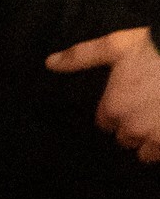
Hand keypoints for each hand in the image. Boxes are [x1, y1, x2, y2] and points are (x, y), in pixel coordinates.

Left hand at [47, 27, 159, 160]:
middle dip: (133, 127)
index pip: (105, 123)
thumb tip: (49, 63)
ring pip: (147, 152)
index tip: (127, 101)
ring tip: (159, 119)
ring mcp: (158, 139)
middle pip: (126, 138)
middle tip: (147, 108)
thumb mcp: (114, 46)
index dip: (116, 112)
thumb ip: (81, 57)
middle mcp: (134, 129)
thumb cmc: (154, 51)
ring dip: (152, 141)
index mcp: (114, 109)